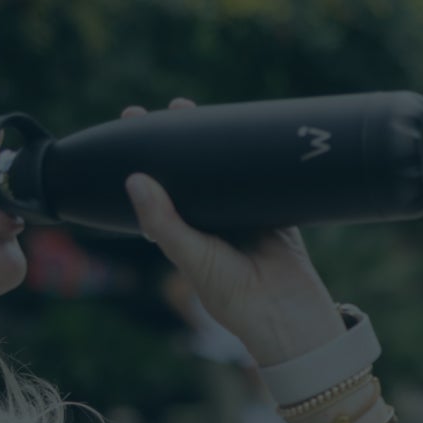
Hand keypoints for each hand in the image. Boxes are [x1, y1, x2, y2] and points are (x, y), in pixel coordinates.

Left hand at [119, 97, 344, 365]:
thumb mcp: (191, 257)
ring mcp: (245, 216)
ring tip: (198, 110)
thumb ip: (163, 222)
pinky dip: (257, 157)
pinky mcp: (277, 213)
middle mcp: (213, 223)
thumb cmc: (233, 296)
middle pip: (193, 173)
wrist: (287, 314)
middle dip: (182, 140)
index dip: (148, 158)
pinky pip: (264, 177)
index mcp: (185, 234)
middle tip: (170, 108)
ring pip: (226, 171)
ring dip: (216, 142)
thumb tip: (134, 180)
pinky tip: (248, 130)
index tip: (135, 122)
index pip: (161, 189)